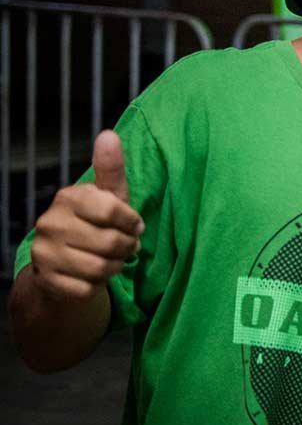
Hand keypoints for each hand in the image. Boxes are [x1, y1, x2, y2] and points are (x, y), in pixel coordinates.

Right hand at [28, 131, 140, 302]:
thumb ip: (110, 168)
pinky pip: (88, 288)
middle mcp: (49, 223)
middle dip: (127, 247)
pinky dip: (98, 285)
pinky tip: (93, 275)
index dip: (132, 222)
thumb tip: (108, 135)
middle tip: (126, 246)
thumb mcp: (108, 195)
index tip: (134, 225)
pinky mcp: (46, 280)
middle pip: (110, 242)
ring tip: (112, 259)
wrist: (65, 263)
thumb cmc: (95, 223)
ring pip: (101, 267)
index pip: (113, 210)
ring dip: (115, 266)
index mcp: (68, 198)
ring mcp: (44, 252)